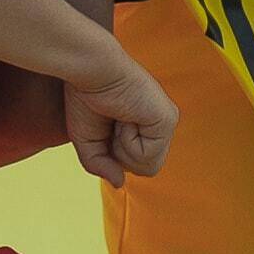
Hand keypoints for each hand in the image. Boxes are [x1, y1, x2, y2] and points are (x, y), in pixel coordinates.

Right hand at [64, 56, 176, 186]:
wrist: (89, 71)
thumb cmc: (86, 97)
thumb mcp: (88, 142)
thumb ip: (101, 165)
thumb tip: (119, 182)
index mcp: (146, 126)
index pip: (137, 163)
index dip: (114, 154)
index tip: (106, 125)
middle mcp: (160, 124)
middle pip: (146, 169)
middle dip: (121, 153)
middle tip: (113, 123)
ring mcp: (167, 121)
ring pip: (149, 167)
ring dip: (124, 148)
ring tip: (119, 119)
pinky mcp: (167, 120)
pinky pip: (147, 156)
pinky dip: (128, 142)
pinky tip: (125, 117)